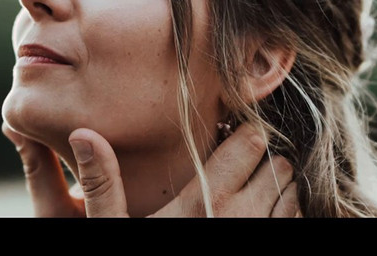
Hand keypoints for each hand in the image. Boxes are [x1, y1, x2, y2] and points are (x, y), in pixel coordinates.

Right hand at [2, 121, 300, 216]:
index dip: (245, 134)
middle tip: (243, 160)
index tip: (234, 132)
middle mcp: (237, 221)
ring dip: (279, 187)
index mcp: (201, 206)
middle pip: (277, 167)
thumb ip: (101, 183)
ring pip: (292, 195)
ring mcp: (255, 238)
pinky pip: (293, 224)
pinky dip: (285, 214)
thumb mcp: (107, 228)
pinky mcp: (264, 251)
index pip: (249, 146)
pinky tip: (260, 216)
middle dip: (264, 159)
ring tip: (253, 186)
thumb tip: (83, 133)